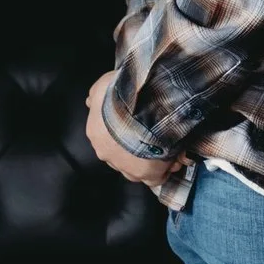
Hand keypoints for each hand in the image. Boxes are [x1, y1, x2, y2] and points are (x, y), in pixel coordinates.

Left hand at [86, 72, 175, 186]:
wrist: (142, 105)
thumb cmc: (120, 95)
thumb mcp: (102, 86)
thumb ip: (96, 95)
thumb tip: (90, 102)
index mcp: (96, 133)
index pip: (106, 139)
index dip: (122, 134)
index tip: (136, 126)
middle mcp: (107, 153)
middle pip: (121, 156)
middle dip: (135, 150)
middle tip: (152, 138)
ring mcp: (127, 167)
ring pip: (137, 169)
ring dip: (149, 160)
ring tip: (165, 148)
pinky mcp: (148, 174)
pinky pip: (156, 178)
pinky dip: (164, 170)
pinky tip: (173, 159)